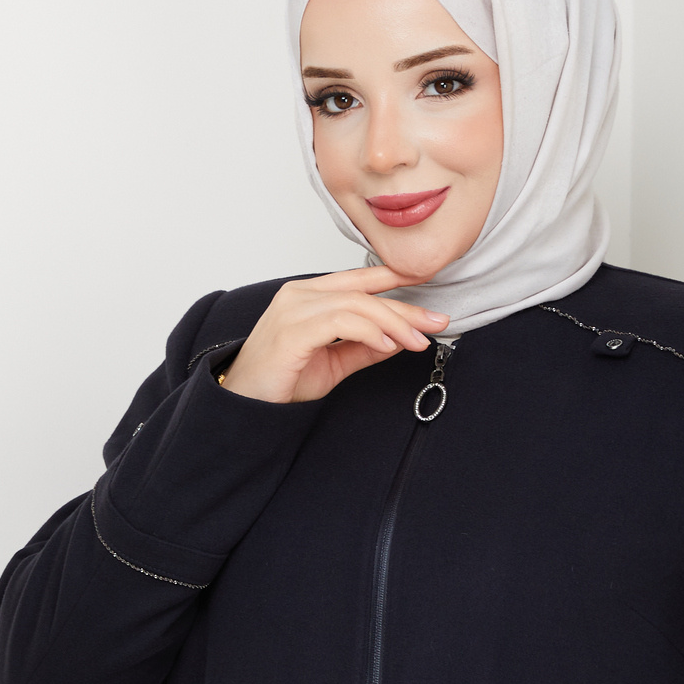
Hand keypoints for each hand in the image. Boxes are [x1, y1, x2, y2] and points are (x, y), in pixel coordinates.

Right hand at [218, 266, 449, 403]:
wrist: (246, 404)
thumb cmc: (282, 380)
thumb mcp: (335, 361)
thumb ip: (365, 347)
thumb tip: (402, 338)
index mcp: (310, 294)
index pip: (361, 279)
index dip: (397, 281)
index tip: (430, 290)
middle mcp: (301, 293)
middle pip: (364, 291)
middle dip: (406, 307)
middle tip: (437, 322)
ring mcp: (294, 309)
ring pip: (357, 304)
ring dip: (394, 323)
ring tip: (418, 341)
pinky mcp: (292, 330)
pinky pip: (341, 322)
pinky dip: (370, 331)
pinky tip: (388, 345)